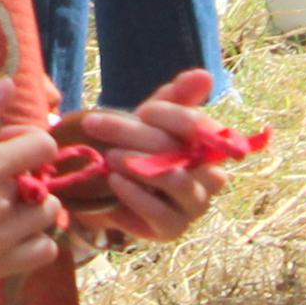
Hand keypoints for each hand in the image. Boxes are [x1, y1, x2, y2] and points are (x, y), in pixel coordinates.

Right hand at [0, 80, 62, 287]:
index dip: (29, 138)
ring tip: (4, 203)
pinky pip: (43, 253)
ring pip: (48, 218)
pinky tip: (12, 231)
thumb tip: (10, 83)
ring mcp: (0, 241)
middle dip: (27, 173)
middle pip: (45, 183)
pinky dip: (38, 240)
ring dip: (34, 206)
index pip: (44, 147)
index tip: (3, 142)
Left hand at [67, 69, 236, 244]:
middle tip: (95, 123)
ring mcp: (194, 206)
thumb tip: (205, 75)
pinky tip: (114, 181)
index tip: (142, 111)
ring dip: (139, 165)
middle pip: (178, 151)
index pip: (198, 125)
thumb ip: (175, 97)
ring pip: (175, 182)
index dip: (168, 114)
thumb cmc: (138, 146)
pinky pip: (159, 213)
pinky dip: (134, 194)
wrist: (110, 186)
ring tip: (110, 157)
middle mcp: (210, 177)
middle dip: (134, 134)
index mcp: (208, 145)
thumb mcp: (151, 119)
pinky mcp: (173, 229)